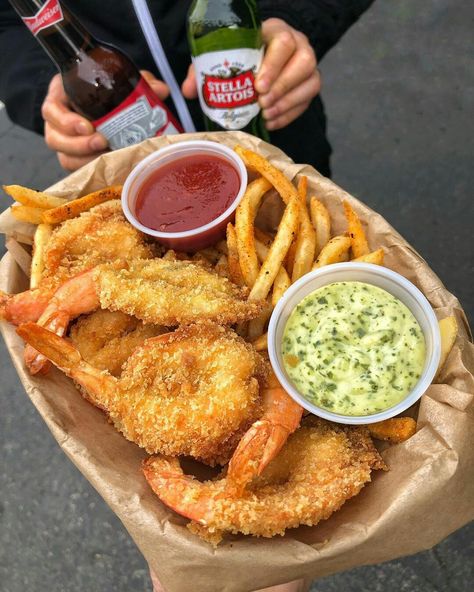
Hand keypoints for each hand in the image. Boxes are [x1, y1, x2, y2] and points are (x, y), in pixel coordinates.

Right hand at [42, 71, 168, 171]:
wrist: (118, 110)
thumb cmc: (113, 89)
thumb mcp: (124, 80)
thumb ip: (140, 81)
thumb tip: (160, 90)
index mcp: (62, 97)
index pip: (51, 110)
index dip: (66, 121)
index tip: (88, 127)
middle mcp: (60, 122)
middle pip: (55, 139)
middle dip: (77, 145)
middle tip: (102, 142)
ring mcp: (67, 143)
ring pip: (66, 158)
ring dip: (86, 161)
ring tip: (107, 157)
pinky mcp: (78, 159)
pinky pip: (79, 170)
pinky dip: (94, 170)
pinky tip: (111, 168)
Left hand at [182, 19, 318, 131]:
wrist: (263, 58)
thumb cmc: (241, 55)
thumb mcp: (223, 55)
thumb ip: (205, 69)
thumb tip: (188, 91)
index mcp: (275, 32)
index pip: (283, 43)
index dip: (273, 66)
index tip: (258, 86)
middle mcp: (298, 45)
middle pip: (304, 62)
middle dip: (282, 86)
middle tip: (262, 104)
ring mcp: (307, 67)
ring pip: (311, 83)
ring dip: (288, 102)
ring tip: (267, 114)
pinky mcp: (309, 85)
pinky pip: (306, 101)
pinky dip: (289, 115)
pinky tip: (272, 122)